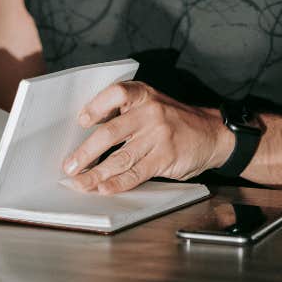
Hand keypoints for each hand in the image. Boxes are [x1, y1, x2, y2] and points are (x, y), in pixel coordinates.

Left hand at [61, 82, 229, 193]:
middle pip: (111, 132)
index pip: (116, 93)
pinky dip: (117, 183)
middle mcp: (150, 112)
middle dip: (86, 152)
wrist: (212, 134)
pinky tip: (103, 188)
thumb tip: (88, 133)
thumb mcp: (152, 104)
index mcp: (143, 94)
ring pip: (120, 157)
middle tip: (69, 166)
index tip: (81, 121)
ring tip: (79, 183)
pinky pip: (136, 173)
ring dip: (96, 173)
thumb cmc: (173, 121)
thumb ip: (126, 113)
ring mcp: (159, 136)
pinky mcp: (166, 157)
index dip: (96, 106)